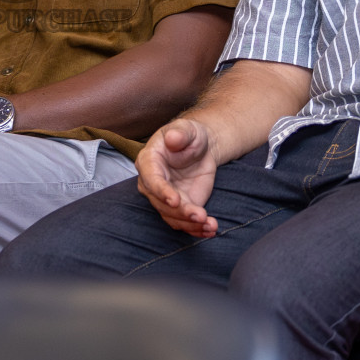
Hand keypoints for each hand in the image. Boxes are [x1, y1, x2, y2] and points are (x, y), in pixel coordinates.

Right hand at [136, 118, 220, 236]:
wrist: (201, 148)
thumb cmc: (189, 136)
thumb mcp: (187, 129)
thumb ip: (179, 133)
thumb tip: (172, 138)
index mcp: (149, 161)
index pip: (151, 180)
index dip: (162, 192)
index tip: (175, 200)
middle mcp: (152, 183)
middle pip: (161, 204)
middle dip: (181, 212)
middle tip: (200, 215)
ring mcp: (166, 198)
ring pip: (173, 217)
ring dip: (190, 224)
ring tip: (210, 225)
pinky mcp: (181, 207)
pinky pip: (184, 222)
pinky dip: (197, 229)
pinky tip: (211, 230)